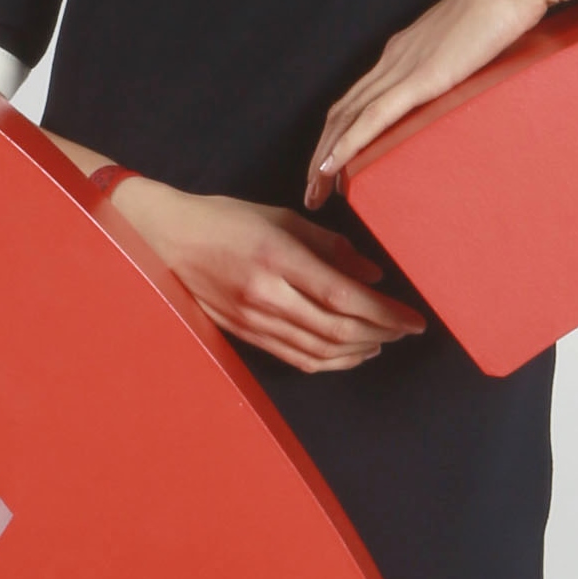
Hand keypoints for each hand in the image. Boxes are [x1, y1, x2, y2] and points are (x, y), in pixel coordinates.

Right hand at [116, 180, 425, 372]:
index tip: (413, 318)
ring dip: (358, 351)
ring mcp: (253, 321)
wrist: (164, 240)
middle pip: (336, 330)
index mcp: (277, 258)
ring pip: (318, 351)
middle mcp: (266, 296)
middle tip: (405, 330)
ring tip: (383, 341)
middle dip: (380, 334)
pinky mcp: (245, 335)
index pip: (343, 297)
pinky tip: (348, 353)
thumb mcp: (280, 217)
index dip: (384, 313)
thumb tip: (372, 274)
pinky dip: (329, 361)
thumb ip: (329, 245)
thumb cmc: (223, 219)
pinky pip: (296, 357)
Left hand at [304, 0, 577, 207]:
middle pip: (342, 112)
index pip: (358, 97)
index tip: (331, 163)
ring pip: (347, 119)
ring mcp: (403, 66)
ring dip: (324, 158)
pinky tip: (329, 168)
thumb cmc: (509, 6)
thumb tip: (469, 85)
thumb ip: (464, 65)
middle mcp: (394, 57)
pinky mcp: (420, 77)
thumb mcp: (477, 45)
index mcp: (405, 49)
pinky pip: (371, 117)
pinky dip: (345, 145)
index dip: (339, 131)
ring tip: (313, 191)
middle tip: (311, 189)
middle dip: (321, 153)